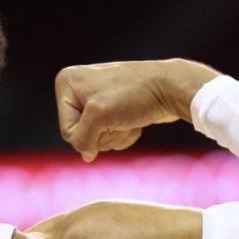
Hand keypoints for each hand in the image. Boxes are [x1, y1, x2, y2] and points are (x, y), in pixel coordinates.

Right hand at [55, 59, 218, 161]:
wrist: (171, 88)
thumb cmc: (134, 95)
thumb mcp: (98, 116)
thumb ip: (82, 140)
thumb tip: (87, 156)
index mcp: (67, 83)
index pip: (67, 130)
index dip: (88, 133)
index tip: (107, 116)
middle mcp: (78, 88)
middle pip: (81, 135)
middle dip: (104, 134)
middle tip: (120, 117)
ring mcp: (96, 100)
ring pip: (96, 139)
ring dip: (116, 135)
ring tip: (129, 118)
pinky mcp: (114, 110)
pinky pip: (110, 136)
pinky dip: (124, 134)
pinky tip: (135, 122)